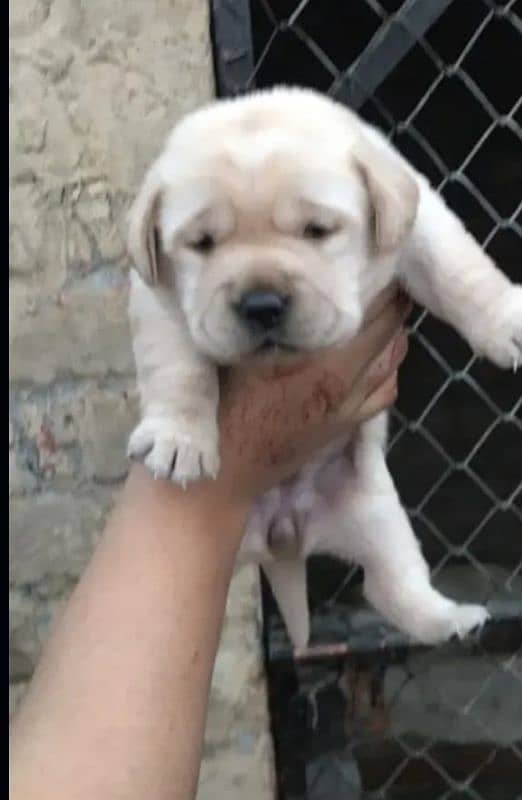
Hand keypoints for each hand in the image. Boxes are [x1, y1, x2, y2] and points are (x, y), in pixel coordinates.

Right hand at [215, 285, 410, 506]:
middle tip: (391, 282)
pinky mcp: (344, 427)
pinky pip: (384, 394)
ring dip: (395, 337)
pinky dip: (389, 371)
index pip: (366, 315)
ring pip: (392, 365)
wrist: (225, 470)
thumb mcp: (237, 354)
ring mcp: (347, 409)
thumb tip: (281, 286)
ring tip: (388, 315)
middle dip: (393, 307)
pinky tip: (381, 360)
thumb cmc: (223, 406)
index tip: (378, 263)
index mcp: (316, 362)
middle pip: (387, 336)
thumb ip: (266, 323)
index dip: (379, 287)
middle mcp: (341, 384)